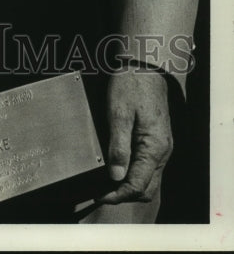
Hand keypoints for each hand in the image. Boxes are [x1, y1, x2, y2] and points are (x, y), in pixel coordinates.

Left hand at [98, 68, 171, 205]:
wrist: (144, 67)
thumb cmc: (131, 85)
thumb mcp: (118, 113)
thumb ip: (118, 146)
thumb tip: (116, 177)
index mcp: (155, 147)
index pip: (138, 185)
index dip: (117, 194)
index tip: (98, 195)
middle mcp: (162, 151)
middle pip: (146, 188)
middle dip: (124, 194)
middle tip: (100, 191)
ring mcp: (162, 147)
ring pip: (148, 179)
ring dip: (129, 185)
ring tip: (105, 182)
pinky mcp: (157, 141)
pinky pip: (148, 167)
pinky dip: (134, 173)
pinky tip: (117, 167)